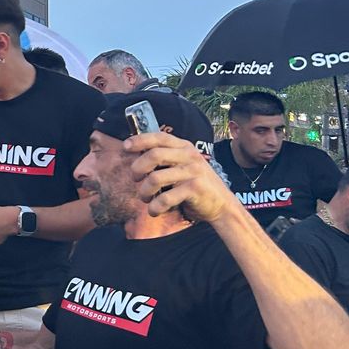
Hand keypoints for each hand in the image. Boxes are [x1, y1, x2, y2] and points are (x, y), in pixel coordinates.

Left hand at [125, 133, 240, 220]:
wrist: (223, 205)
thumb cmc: (195, 185)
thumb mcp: (183, 165)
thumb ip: (166, 158)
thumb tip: (136, 156)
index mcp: (185, 147)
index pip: (160, 137)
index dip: (140, 140)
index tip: (125, 146)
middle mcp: (189, 156)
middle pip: (154, 155)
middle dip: (137, 168)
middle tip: (135, 179)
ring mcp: (193, 172)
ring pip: (155, 178)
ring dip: (144, 191)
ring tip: (145, 198)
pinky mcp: (195, 189)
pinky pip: (165, 198)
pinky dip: (155, 207)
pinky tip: (155, 210)